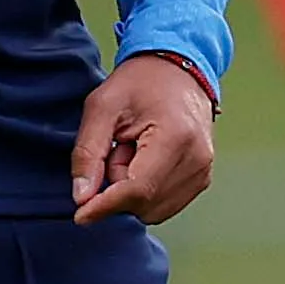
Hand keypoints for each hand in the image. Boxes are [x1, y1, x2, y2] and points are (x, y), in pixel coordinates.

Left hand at [73, 54, 218, 226]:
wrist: (178, 68)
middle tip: (118, 148)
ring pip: (153, 210)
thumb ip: (88, 154)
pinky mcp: (202, 178)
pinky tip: (146, 161)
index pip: (137, 189)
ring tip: (133, 152)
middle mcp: (197, 159)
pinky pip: (164, 205)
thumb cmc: (139, 83)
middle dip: (119, 187)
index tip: (80, 215)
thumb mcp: (102, 107)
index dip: (105, 205)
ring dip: (133, 191)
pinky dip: (147, 192)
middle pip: (144, 203)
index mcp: (176, 137)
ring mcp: (204, 171)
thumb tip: (82, 198)